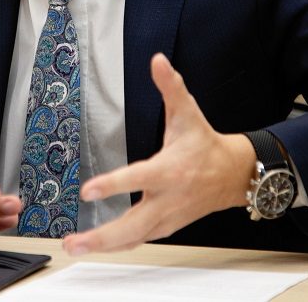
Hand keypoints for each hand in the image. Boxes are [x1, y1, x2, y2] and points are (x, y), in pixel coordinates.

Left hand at [63, 53, 256, 254]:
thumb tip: (158, 60)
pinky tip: (96, 247)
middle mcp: (167, 198)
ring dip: (103, 245)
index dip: (114, 185)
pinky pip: (139, 240)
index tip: (88, 191)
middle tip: (74, 242)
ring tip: (74, 247)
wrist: (233, 175)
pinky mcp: (166, 226)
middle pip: (133, 224)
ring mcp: (167, 217)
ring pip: (134, 238)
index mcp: (170, 169)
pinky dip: (117, 246)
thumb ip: (171, 86)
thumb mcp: (188, 112)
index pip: (139, 178)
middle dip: (102, 236)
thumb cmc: (205, 144)